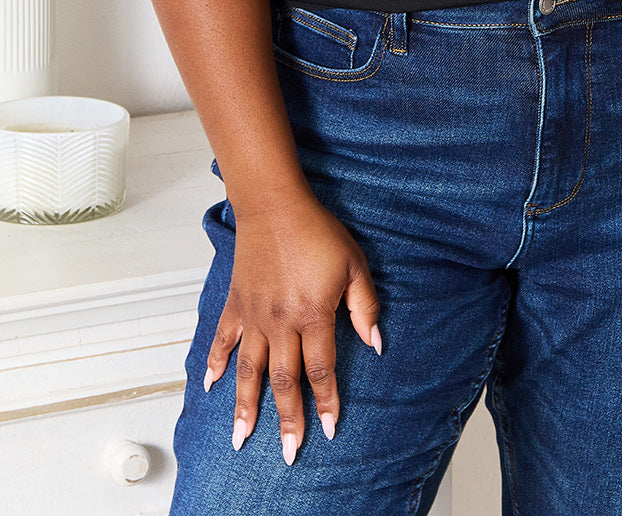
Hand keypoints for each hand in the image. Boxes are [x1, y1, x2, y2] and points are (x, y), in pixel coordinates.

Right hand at [203, 188, 381, 464]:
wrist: (275, 204)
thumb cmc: (318, 230)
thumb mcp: (354, 264)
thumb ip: (364, 306)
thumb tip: (375, 343)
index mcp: (312, 313)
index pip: (321, 369)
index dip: (326, 401)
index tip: (329, 429)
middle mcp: (280, 322)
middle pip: (284, 380)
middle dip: (288, 420)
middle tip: (289, 452)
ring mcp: (254, 315)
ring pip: (249, 371)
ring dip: (246, 407)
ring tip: (242, 439)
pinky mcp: (236, 304)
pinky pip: (223, 340)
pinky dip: (215, 365)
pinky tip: (210, 388)